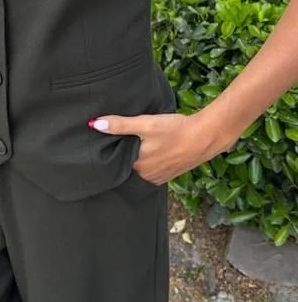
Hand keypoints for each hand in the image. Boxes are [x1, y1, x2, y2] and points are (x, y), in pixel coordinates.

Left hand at [88, 111, 222, 184]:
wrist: (206, 136)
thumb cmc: (175, 130)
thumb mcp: (145, 124)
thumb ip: (120, 125)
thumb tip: (94, 124)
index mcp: (138, 168)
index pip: (118, 161)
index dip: (114, 150)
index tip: (108, 142)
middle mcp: (148, 177)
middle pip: (131, 164)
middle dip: (128, 153)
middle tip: (124, 138)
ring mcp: (161, 176)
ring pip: (144, 166)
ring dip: (142, 156)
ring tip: (140, 142)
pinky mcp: (172, 172)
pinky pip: (155, 167)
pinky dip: (153, 158)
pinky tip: (155, 147)